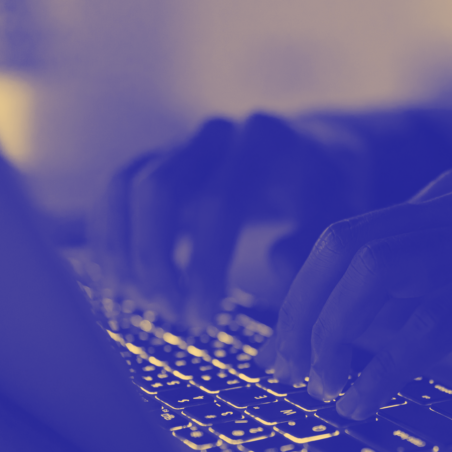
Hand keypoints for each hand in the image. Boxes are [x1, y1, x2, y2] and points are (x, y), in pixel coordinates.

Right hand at [89, 113, 362, 324]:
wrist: (314, 154)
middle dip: (156, 260)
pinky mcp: (155, 159)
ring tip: (147, 305)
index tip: (204, 318)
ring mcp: (182, 141)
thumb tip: (276, 262)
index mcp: (265, 139)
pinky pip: (113, 193)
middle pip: (157, 189)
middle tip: (171, 315)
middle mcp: (216, 133)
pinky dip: (109, 239)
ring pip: (124, 188)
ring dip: (125, 252)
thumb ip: (316, 244)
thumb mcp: (342, 216)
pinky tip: (125, 284)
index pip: (218, 203)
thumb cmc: (330, 193)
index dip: (203, 266)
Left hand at [258, 168, 451, 418]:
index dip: (303, 293)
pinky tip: (370, 398)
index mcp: (451, 195)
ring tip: (322, 389)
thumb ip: (431, 281)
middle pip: (347, 248)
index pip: (348, 236)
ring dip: (336, 337)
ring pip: (379, 275)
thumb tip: (355, 321)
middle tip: (287, 371)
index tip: (286, 346)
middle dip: (303, 313)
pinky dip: (388, 365)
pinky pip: (433, 322)